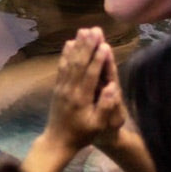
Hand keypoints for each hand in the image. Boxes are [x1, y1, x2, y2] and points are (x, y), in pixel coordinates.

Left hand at [44, 27, 126, 151]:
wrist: (58, 141)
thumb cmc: (82, 134)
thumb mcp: (97, 125)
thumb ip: (105, 106)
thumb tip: (113, 87)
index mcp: (81, 98)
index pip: (90, 75)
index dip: (98, 59)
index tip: (105, 44)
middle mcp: (70, 89)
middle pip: (79, 63)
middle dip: (87, 46)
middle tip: (94, 30)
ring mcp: (61, 87)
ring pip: (69, 62)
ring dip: (77, 46)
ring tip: (83, 31)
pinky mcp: (57, 87)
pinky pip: (61, 67)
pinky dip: (65, 54)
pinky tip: (69, 43)